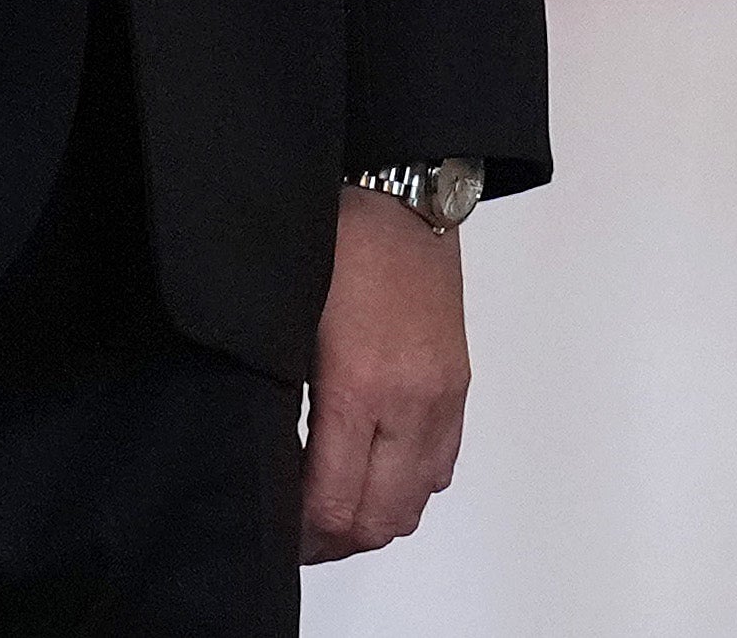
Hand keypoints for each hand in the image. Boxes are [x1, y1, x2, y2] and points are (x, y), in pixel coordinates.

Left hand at [303, 184, 469, 561]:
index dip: (302, 536)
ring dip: (375, 518)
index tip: (279, 533)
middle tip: (301, 534)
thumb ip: (287, 406)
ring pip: (418, 503)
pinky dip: (409, 487)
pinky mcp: (458, 386)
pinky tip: (374, 469)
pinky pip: (442, 467)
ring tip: (334, 507)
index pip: (336, 506)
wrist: (402, 197)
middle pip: (383, 521)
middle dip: (337, 540)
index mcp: (361, 387)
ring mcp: (442, 397)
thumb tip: (278, 468)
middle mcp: (412, 402)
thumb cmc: (338, 245)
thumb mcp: (289, 329)